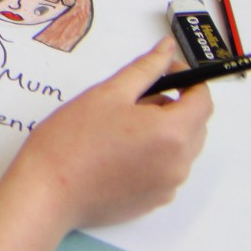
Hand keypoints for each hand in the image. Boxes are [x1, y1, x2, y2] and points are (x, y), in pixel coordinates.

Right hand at [5, 37, 212, 230]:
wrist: (48, 191)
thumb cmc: (72, 139)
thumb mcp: (108, 93)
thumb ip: (144, 69)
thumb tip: (167, 48)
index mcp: (172, 133)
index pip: (203, 101)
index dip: (187, 80)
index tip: (162, 73)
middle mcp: (179, 164)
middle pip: (194, 125)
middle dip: (173, 106)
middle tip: (131, 100)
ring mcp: (168, 187)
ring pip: (180, 149)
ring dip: (163, 132)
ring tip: (119, 128)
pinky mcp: (153, 202)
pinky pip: (166, 170)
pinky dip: (152, 155)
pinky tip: (117, 153)